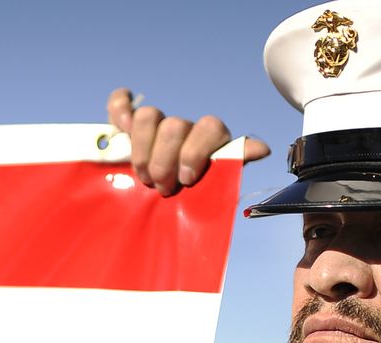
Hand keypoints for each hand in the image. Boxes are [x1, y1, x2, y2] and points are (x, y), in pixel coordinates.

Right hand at [106, 88, 269, 196]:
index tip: (186, 180)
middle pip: (174, 126)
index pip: (210, 127)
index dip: (195, 152)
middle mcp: (184, 127)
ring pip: (149, 115)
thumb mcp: (214, 188)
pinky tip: (119, 129)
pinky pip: (121, 102)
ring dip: (142, 149)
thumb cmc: (191, 197)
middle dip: (163, 161)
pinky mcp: (129, 122)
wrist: (163, 202)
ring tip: (142, 177)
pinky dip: (118, 110)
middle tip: (162, 188)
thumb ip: (233, 166)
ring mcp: (156, 123)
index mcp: (209, 140)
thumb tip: (262, 148)